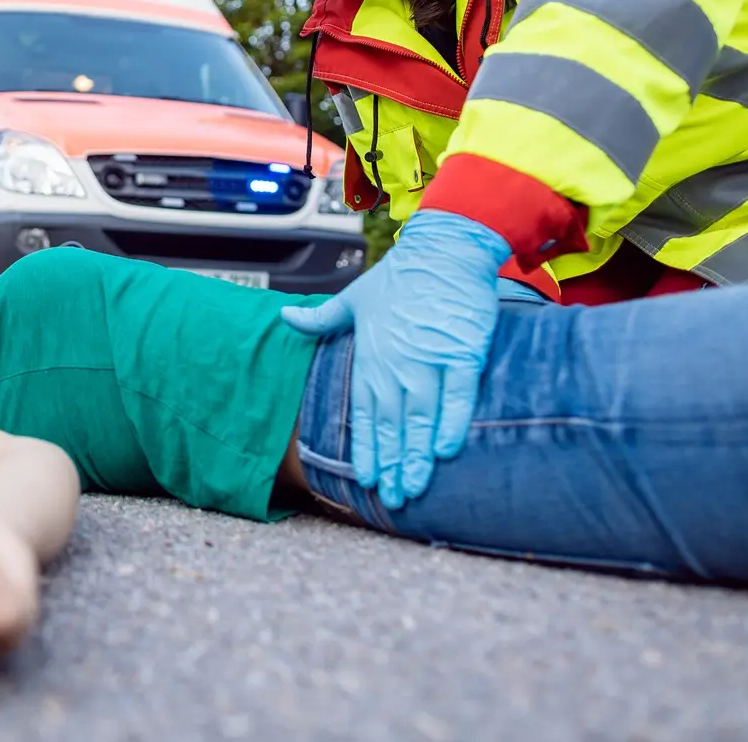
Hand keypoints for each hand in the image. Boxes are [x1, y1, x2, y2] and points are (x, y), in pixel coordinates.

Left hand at [280, 209, 511, 508]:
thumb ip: (321, 318)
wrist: (444, 250)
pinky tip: (445, 450)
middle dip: (390, 464)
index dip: (365, 448)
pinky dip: (452, 423)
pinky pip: (457, 396)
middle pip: (391, 424)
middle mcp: (397, 364)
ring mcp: (430, 360)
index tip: (365, 479)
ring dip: (415, 455)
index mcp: (371, 356)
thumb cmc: (401, 276)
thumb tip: (284, 317)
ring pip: (420, 418)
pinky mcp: (463, 354)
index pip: (363, 413)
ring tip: (414, 487)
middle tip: (392, 497)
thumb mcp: (354, 298)